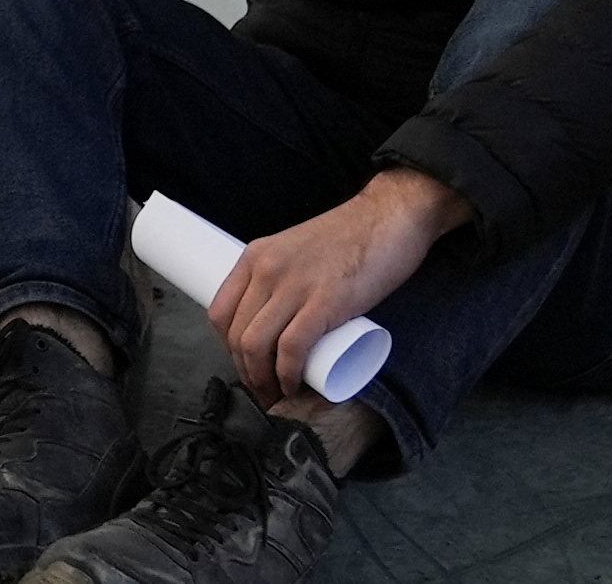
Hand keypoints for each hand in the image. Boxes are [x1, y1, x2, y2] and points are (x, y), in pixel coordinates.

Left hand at [207, 167, 471, 405]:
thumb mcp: (296, 250)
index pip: (220, 312)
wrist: (390, 215)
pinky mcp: (326, 301)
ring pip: (256, 345)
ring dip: (262, 380)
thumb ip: (282, 276)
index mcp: (255, 257)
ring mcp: (294, 285)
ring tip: (278, 395)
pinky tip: (293, 386)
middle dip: (246, 372)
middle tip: (265, 390)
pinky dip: (287, 375)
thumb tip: (276, 318)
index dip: (228, 348)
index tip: (246, 366)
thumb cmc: (349, 237)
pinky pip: (291, 348)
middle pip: (237, 335)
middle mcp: (266, 270)